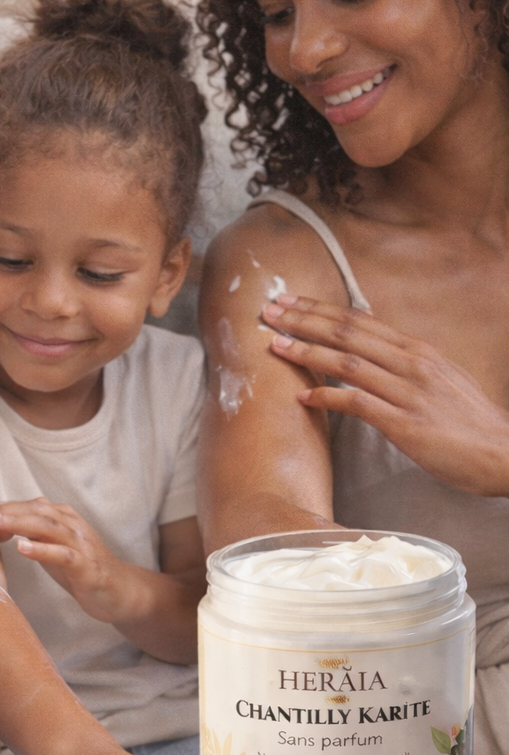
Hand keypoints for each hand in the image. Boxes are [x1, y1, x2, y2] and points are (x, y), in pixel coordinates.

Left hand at [0, 500, 145, 626]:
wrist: (119, 591)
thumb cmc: (80, 568)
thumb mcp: (50, 547)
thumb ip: (28, 533)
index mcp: (59, 516)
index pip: (23, 507)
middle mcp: (69, 524)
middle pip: (31, 511)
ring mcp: (80, 543)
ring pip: (45, 526)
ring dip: (16, 523)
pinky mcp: (87, 565)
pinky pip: (63, 554)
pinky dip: (42, 549)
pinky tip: (23, 548)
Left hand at [263, 294, 508, 496]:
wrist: (503, 453)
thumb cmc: (469, 420)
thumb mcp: (440, 375)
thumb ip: (405, 357)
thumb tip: (374, 337)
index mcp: (417, 350)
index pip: (359, 320)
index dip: (320, 309)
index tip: (290, 301)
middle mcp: (411, 363)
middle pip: (347, 333)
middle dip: (304, 320)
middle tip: (269, 312)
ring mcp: (408, 392)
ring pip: (347, 362)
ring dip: (307, 352)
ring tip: (275, 346)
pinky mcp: (405, 424)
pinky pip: (358, 404)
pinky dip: (327, 397)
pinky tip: (303, 398)